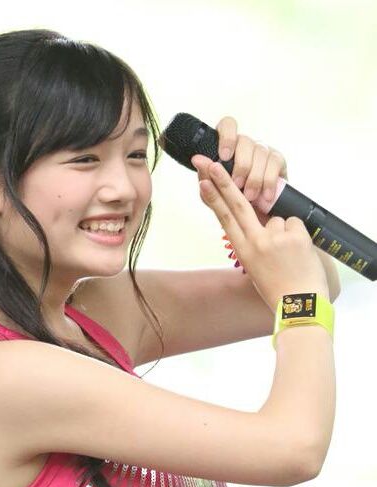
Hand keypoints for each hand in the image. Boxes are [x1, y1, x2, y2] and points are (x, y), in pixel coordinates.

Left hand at [191, 116, 288, 225]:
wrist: (254, 215)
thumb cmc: (232, 200)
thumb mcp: (216, 192)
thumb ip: (206, 176)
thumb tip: (197, 160)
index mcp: (228, 146)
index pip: (228, 125)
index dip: (226, 137)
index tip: (224, 156)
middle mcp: (246, 145)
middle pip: (245, 141)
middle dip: (241, 165)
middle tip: (237, 185)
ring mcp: (263, 150)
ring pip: (260, 153)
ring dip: (254, 177)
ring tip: (249, 196)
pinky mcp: (277, 160)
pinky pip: (275, 164)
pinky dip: (269, 182)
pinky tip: (265, 195)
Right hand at [197, 161, 328, 310]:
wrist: (301, 305)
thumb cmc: (279, 290)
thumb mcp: (257, 268)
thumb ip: (255, 243)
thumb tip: (262, 219)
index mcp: (244, 253)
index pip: (225, 219)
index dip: (213, 199)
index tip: (202, 183)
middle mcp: (256, 243)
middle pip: (237, 205)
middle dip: (223, 181)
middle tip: (210, 163)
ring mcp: (275, 238)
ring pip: (276, 219)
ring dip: (283, 233)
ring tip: (289, 257)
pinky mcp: (294, 236)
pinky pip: (294, 224)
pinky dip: (298, 235)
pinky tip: (298, 254)